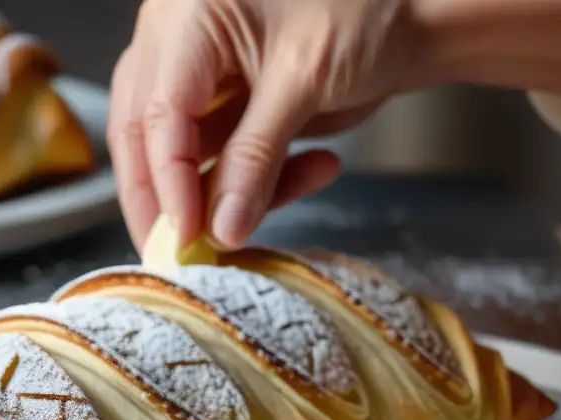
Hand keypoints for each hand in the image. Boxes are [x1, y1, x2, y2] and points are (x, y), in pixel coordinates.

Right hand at [108, 0, 426, 250]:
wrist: (415, 12)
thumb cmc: (366, 8)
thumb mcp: (304, 80)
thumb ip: (256, 157)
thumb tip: (221, 228)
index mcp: (187, 15)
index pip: (158, 112)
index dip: (169, 181)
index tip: (187, 235)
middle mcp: (178, 38)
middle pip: (144, 132)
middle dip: (165, 198)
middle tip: (182, 254)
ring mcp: (201, 70)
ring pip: (182, 151)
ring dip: (220, 191)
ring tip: (265, 208)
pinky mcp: (228, 100)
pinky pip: (222, 154)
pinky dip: (257, 178)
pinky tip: (314, 168)